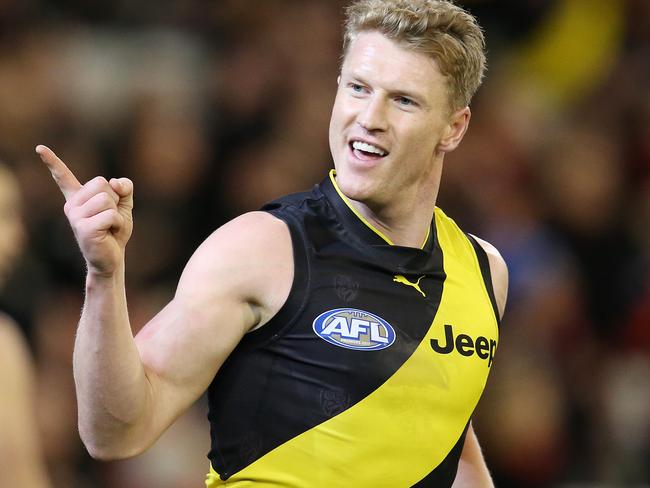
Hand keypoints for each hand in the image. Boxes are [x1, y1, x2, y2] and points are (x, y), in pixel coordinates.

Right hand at [36, 145, 133, 275]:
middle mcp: (72, 205)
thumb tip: (116, 182)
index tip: (40, 148)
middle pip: (101, 182)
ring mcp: (75, 217)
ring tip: (110, 226)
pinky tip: (110, 233)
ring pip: (106, 199)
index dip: (52, 161)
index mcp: (78, 198)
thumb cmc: (115, 231)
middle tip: (110, 217)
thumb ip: (124, 188)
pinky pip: (110, 214)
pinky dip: (118, 223)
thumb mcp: (124, 205)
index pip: (64, 176)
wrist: (112, 258)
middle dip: (114, 199)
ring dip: (117, 213)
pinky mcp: (84, 228)